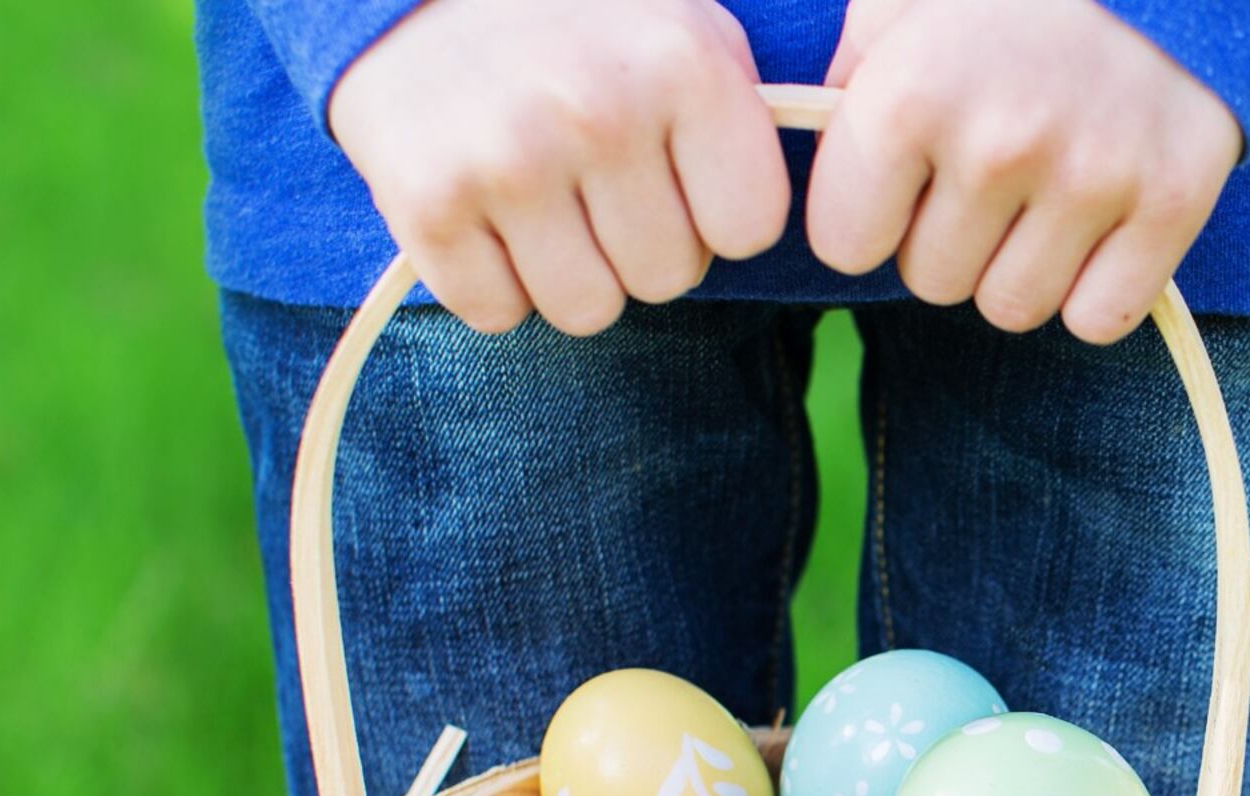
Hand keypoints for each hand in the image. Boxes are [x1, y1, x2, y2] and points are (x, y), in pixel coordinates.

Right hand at [329, 0, 790, 334]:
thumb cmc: (574, 21)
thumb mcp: (683, 28)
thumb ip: (744, 116)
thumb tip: (822, 205)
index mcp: (684, 64)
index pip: (749, 230)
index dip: (714, 214)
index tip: (674, 172)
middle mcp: (600, 111)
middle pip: (666, 278)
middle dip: (636, 242)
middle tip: (590, 177)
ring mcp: (509, 158)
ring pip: (586, 310)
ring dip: (566, 270)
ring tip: (536, 192)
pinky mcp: (427, 201)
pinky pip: (495, 312)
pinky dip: (488, 278)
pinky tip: (479, 207)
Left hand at [808, 0, 1241, 343]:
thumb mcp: (901, 4)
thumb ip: (847, 84)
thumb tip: (811, 164)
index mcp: (910, 94)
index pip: (846, 247)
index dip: (868, 216)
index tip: (904, 175)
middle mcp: (1000, 143)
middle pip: (932, 282)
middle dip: (950, 237)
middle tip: (990, 165)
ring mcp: (1094, 176)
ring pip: (1012, 307)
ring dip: (1019, 266)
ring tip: (1045, 184)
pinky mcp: (1174, 202)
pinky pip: (1098, 318)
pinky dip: (1094, 287)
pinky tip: (1099, 220)